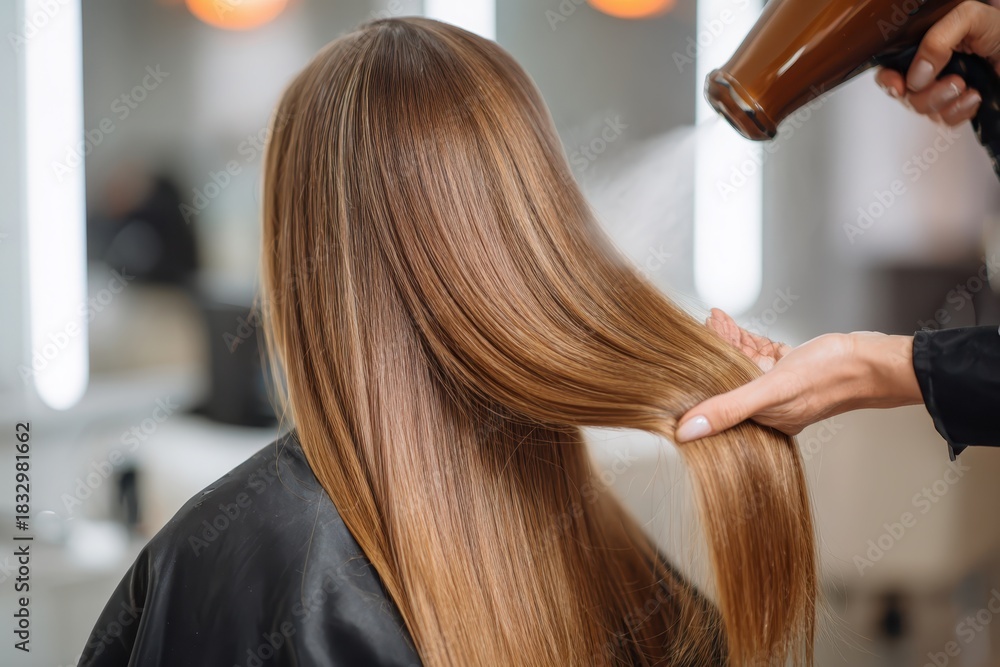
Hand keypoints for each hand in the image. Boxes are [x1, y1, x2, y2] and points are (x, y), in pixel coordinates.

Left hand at [674, 310, 922, 440]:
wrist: (878, 361)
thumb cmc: (832, 375)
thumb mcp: (772, 389)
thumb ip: (728, 409)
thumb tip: (686, 431)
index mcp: (764, 421)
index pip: (719, 400)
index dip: (699, 377)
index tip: (683, 354)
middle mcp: (772, 408)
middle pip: (729, 380)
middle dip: (712, 354)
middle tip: (697, 328)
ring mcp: (783, 388)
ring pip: (744, 365)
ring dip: (728, 342)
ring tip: (714, 319)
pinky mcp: (795, 370)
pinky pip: (763, 356)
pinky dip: (748, 341)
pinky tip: (733, 325)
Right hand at [874, 0, 999, 125]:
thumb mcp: (969, 17)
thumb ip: (937, 38)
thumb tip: (917, 73)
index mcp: (924, 46)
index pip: (889, 68)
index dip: (889, 80)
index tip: (899, 86)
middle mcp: (929, 69)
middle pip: (905, 94)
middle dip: (927, 93)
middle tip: (954, 81)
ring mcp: (941, 88)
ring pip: (923, 110)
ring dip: (945, 102)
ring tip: (967, 86)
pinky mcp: (955, 106)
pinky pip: (944, 120)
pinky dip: (959, 112)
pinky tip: (974, 97)